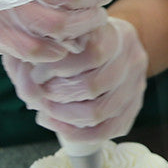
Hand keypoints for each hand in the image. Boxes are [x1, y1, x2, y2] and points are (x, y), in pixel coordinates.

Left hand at [2, 17, 147, 143]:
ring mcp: (136, 84)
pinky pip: (107, 130)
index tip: (36, 73)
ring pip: (100, 112)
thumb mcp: (56, 37)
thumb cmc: (77, 39)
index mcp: (116, 33)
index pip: (93, 53)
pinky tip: (59, 124)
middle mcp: (132, 58)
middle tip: (41, 93)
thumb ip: (39, 55)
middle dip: (57, 95)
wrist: (112, 41)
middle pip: (94, 86)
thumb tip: (31, 90)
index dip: (58, 67)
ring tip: (47, 110)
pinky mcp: (134, 106)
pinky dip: (78, 134)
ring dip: (65, 117)